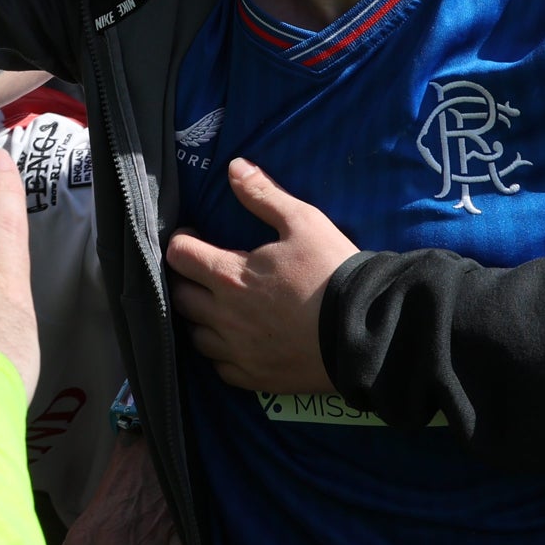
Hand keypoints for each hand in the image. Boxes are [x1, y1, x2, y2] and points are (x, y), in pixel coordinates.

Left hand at [165, 159, 355, 392]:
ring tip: (219, 306)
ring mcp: (237, 351)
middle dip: (187, 279)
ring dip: (200, 318)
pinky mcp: (254, 378)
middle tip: (206, 270)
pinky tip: (237, 341)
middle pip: (180, 297)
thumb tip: (233, 167)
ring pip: (195, 336)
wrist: (365, 330)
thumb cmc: (332, 271)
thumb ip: (263, 194)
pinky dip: (221, 353)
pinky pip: (220, 367)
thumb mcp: (303, 222)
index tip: (195, 236)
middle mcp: (223, 316)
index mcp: (229, 275)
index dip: (182, 240)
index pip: (179, 255)